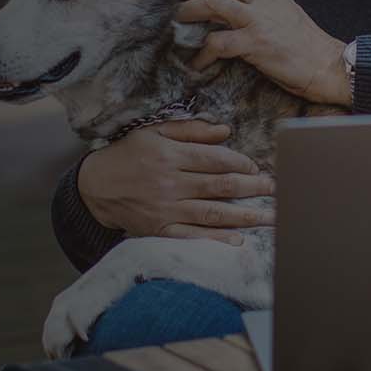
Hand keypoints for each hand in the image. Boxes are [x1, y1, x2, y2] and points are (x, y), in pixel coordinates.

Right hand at [77, 119, 275, 244]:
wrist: (94, 187)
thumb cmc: (128, 155)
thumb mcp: (154, 132)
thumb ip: (190, 130)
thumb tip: (225, 131)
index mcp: (169, 156)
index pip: (214, 159)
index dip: (241, 162)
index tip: (257, 166)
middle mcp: (170, 183)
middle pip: (220, 186)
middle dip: (253, 188)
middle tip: (276, 190)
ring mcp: (166, 209)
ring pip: (213, 213)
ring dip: (245, 215)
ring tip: (270, 216)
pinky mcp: (160, 229)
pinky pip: (193, 235)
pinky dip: (216, 238)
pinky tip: (238, 239)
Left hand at [177, 0, 350, 105]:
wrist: (328, 66)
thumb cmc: (305, 46)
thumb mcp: (282, 14)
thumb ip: (258, 5)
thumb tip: (227, 5)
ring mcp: (260, 20)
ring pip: (214, 4)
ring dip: (189, 11)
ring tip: (175, 21)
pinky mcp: (257, 44)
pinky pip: (219, 43)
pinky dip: (203, 53)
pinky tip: (197, 62)